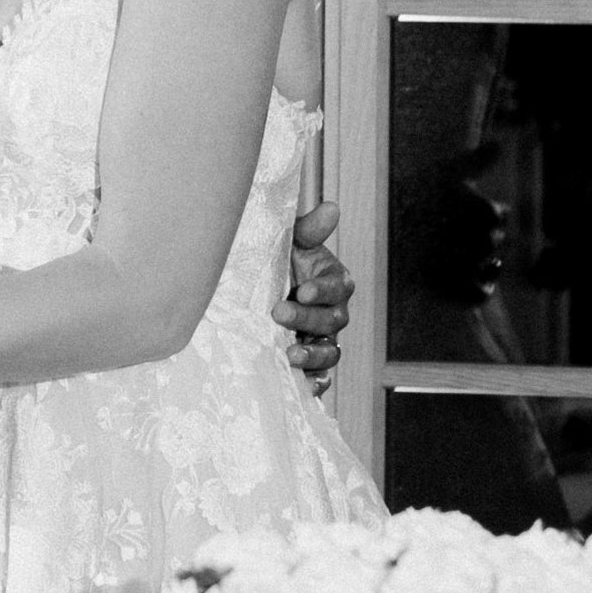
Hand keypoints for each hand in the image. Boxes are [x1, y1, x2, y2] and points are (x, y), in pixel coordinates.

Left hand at [275, 201, 353, 392]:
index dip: (323, 289)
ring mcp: (323, 339)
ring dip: (314, 354)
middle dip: (307, 318)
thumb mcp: (289, 244)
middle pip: (332, 320)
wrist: (253, 294)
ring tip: (291, 354)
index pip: (338, 286)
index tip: (302, 289)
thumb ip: (310, 230)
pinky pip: (321, 377)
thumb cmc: (276, 263)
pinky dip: (315, 383)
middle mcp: (333, 312)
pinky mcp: (311, 363)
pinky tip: (302, 385)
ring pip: (330, 351)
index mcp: (332, 281)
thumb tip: (332, 208)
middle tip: (278, 313)